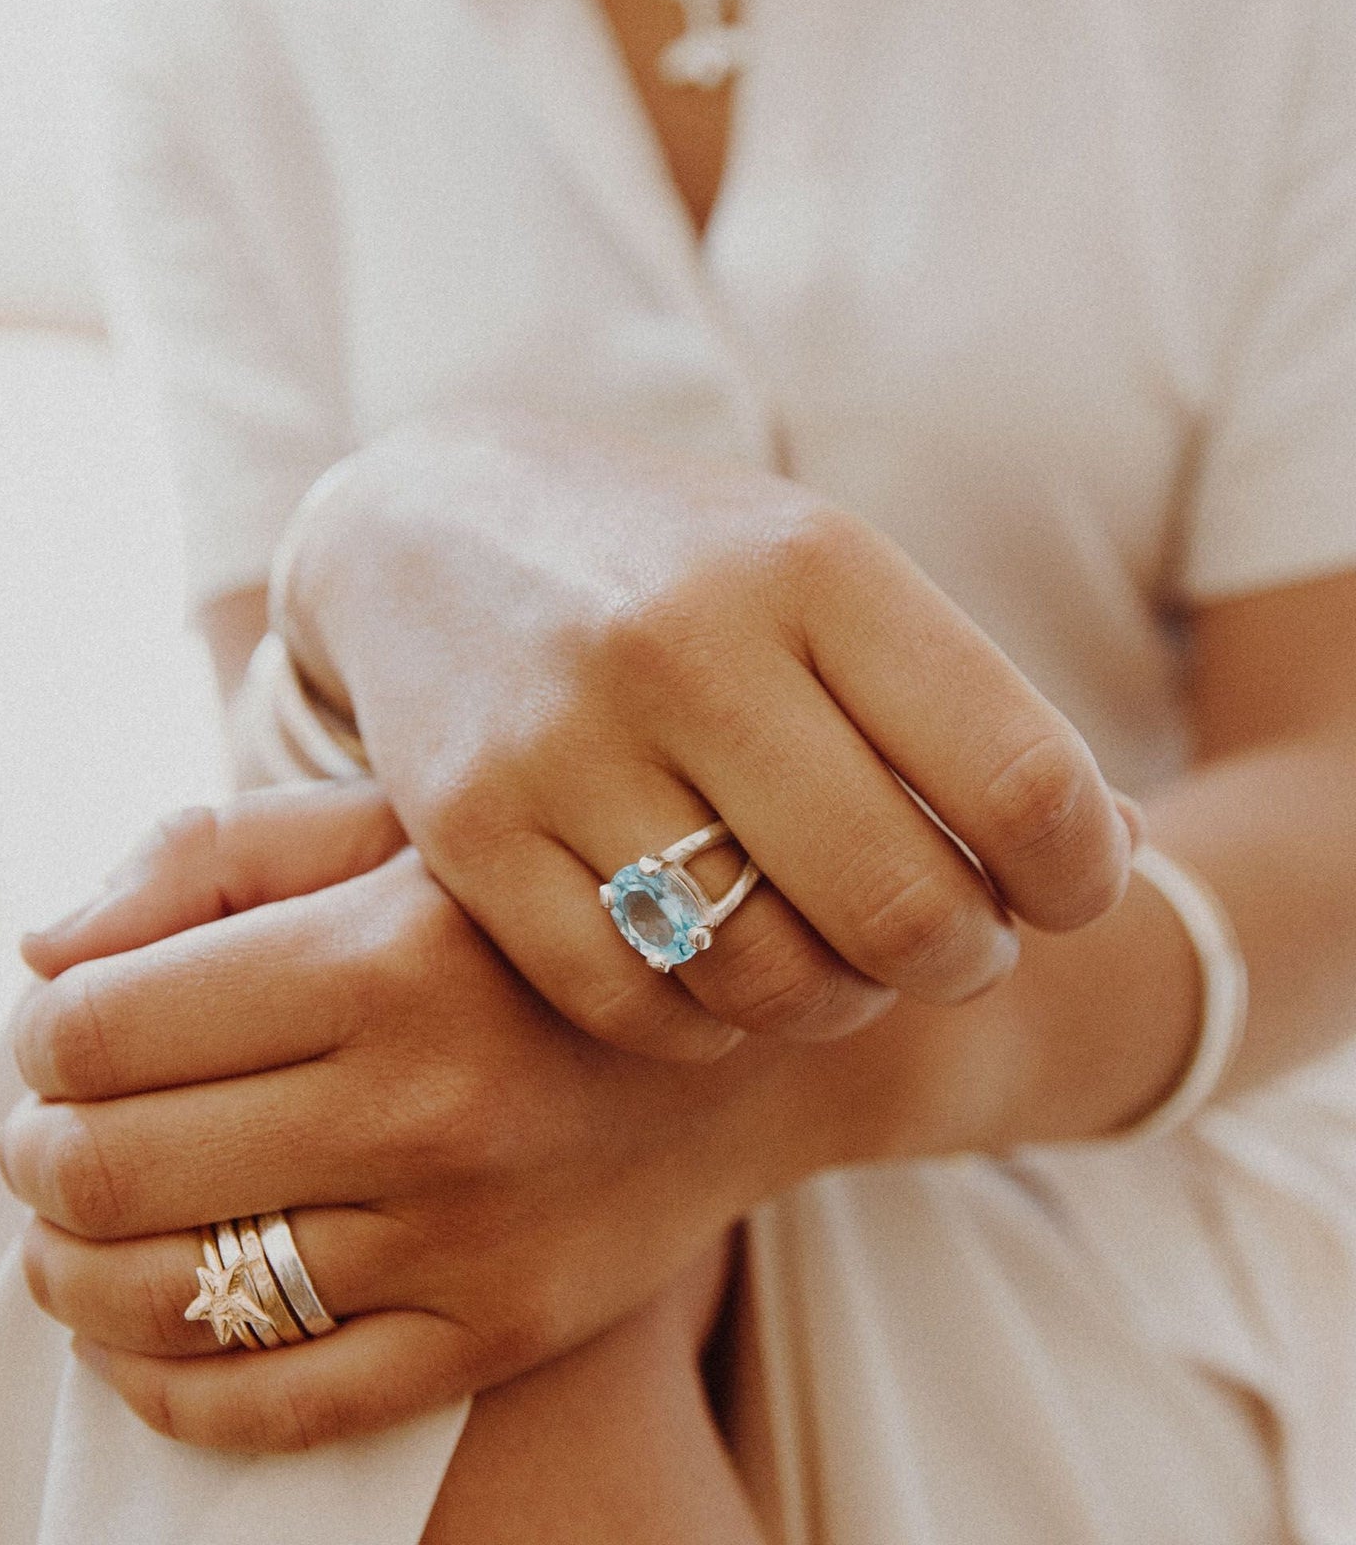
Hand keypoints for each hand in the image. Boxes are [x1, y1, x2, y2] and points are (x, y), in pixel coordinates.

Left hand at [6, 783, 848, 1451]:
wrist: (738, 1040)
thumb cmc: (528, 916)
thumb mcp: (394, 824)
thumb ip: (212, 854)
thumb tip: (41, 960)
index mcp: (384, 955)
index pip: (94, 1029)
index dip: (46, 1035)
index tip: (75, 1028)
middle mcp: (424, 1104)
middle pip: (100, 1168)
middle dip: (38, 1151)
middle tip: (59, 1129)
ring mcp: (462, 1238)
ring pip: (159, 1301)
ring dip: (68, 1268)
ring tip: (79, 1224)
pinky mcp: (494, 1335)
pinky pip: (269, 1407)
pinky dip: (159, 1383)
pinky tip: (144, 1329)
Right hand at [282, 413, 1136, 1059]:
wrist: (428, 528)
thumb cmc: (668, 567)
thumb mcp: (823, 578)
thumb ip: (965, 707)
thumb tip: (1125, 854)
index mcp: (816, 567)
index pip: (1023, 780)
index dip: (1079, 879)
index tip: (1061, 894)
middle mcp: (689, 648)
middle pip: (902, 908)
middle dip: (957, 961)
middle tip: (944, 946)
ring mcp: (566, 742)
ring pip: (763, 979)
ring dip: (827, 1002)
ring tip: (823, 955)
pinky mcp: (469, 830)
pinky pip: (630, 1001)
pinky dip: (699, 1024)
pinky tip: (709, 973)